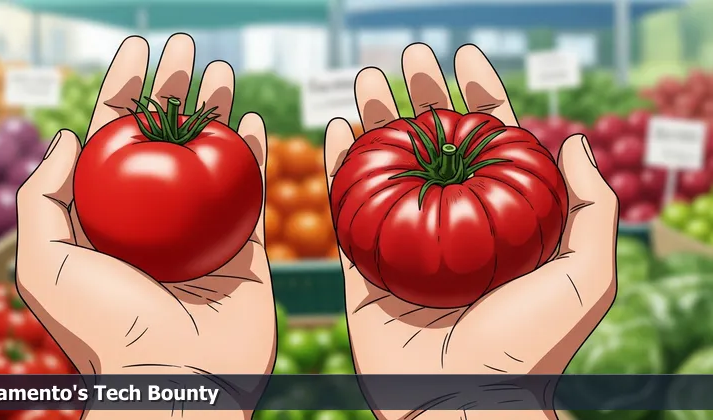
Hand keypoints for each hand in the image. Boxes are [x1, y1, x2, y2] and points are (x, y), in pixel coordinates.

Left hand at [15, 34, 274, 414]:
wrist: (175, 384)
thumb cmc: (105, 330)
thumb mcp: (44, 262)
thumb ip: (43, 196)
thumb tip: (70, 136)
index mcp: (109, 220)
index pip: (115, 140)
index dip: (125, 89)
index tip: (139, 49)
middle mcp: (156, 221)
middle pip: (168, 139)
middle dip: (177, 88)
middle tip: (189, 48)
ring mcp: (203, 234)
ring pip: (213, 158)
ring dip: (220, 111)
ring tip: (226, 72)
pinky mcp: (246, 251)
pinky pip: (254, 195)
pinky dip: (256, 157)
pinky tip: (255, 121)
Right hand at [324, 44, 617, 418]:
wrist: (464, 408)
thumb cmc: (531, 350)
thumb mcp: (587, 276)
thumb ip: (591, 206)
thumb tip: (573, 138)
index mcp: (499, 225)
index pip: (489, 145)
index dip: (478, 95)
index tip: (465, 55)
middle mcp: (452, 228)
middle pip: (434, 147)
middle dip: (422, 97)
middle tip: (409, 58)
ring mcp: (405, 247)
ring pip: (389, 170)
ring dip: (377, 122)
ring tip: (368, 80)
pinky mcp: (364, 269)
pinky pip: (346, 212)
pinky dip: (337, 169)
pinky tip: (337, 130)